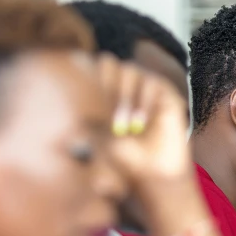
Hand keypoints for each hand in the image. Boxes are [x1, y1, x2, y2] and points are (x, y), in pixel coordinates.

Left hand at [97, 54, 192, 198]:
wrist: (153, 173)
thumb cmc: (124, 157)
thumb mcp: (98, 136)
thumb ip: (85, 115)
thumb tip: (69, 100)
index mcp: (105, 88)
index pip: (90, 66)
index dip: (89, 81)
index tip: (91, 110)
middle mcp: (125, 82)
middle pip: (109, 62)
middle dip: (106, 89)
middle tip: (107, 118)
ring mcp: (146, 85)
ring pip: (130, 70)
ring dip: (125, 98)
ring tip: (123, 127)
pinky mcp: (166, 93)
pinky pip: (153, 83)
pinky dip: (144, 103)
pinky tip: (141, 124)